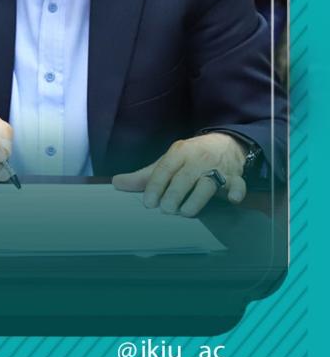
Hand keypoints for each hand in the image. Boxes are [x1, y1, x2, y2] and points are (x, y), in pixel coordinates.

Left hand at [111, 133, 247, 216]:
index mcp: (179, 152)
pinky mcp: (235, 177)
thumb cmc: (190, 157)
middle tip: (166, 210)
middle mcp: (198, 159)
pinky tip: (232, 199)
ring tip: (185, 212)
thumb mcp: (167, 162)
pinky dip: (237, 191)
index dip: (156, 185)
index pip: (165, 168)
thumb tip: (117, 183)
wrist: (224, 144)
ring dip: (197, 199)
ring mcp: (218, 168)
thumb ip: (144, 176)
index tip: (149, 202)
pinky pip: (239, 184)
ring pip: (208, 183)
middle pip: (185, 177)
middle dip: (175, 194)